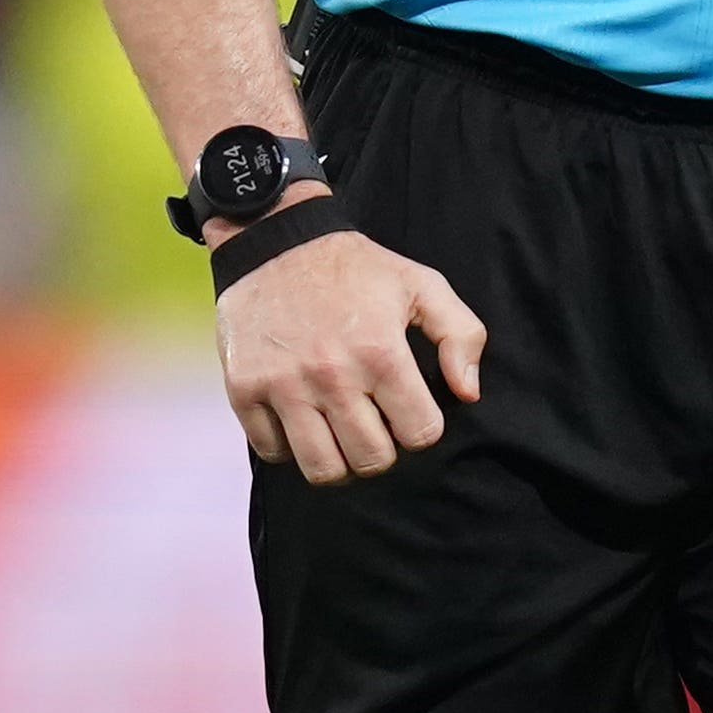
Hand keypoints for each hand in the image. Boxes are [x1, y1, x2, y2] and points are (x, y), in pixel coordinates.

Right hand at [214, 207, 490, 483]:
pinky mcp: (244, 390)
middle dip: (382, 450)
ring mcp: (283, 386)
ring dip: (339, 461)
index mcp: (380, 352)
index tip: (410, 411)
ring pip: (323, 470)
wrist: (275, 242)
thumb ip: (460, 335)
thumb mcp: (421, 284)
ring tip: (342, 433)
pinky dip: (290, 447)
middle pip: (371, 460)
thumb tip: (468, 394)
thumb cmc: (356, 269)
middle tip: (376, 426)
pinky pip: (273, 453)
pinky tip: (302, 419)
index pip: (419, 433)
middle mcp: (331, 375)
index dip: (422, 428)